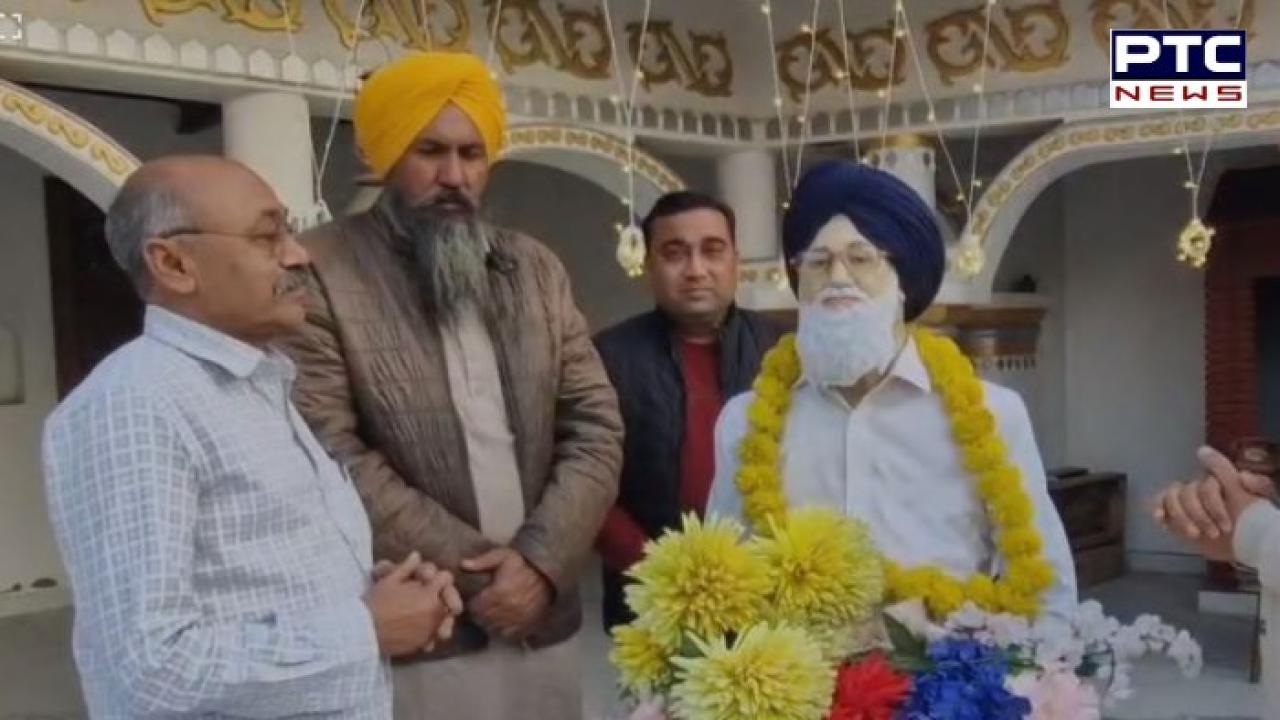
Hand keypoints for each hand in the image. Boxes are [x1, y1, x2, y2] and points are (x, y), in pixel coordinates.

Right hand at [365, 552, 455, 655]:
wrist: (365, 631)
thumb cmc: (377, 603)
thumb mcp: (390, 581)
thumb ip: (407, 567)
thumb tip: (417, 555)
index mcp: (429, 593)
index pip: (446, 578)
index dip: (437, 576)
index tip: (428, 579)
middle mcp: (435, 612)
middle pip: (450, 599)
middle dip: (442, 596)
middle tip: (428, 596)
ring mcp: (431, 629)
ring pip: (445, 618)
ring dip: (438, 614)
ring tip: (423, 613)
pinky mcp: (424, 643)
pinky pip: (435, 635)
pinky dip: (430, 631)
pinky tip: (418, 627)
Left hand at [461, 548, 551, 642]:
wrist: (548, 573)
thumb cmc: (523, 564)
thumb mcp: (503, 556)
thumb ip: (482, 561)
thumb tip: (462, 565)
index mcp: (498, 593)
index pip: (475, 608)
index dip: (472, 605)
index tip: (475, 600)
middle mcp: (507, 609)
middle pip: (483, 620)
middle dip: (479, 615)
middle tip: (481, 608)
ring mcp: (518, 620)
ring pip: (494, 630)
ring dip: (490, 624)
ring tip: (491, 616)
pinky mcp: (527, 626)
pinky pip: (510, 636)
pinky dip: (504, 632)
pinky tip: (503, 623)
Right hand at [1152, 446, 1272, 561]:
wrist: (1243, 542)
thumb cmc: (1252, 519)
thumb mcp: (1259, 500)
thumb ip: (1257, 484)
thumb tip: (1242, 476)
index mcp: (1218, 481)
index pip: (1209, 481)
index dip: (1214, 497)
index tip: (1222, 512)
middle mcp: (1199, 487)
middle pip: (1188, 492)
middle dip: (1200, 515)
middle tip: (1215, 533)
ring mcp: (1184, 500)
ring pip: (1171, 498)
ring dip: (1182, 517)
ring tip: (1194, 534)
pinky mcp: (1173, 514)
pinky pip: (1158, 503)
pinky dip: (1157, 508)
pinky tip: (1161, 520)